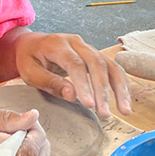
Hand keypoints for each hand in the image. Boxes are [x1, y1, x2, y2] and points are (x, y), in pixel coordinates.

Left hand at [14, 32, 131, 117]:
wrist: (31, 44)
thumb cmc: (29, 59)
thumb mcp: (30, 72)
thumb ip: (50, 83)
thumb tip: (71, 95)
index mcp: (56, 44)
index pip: (75, 64)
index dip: (84, 84)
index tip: (89, 105)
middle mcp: (75, 42)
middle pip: (96, 63)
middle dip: (103, 90)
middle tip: (105, 113)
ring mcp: (87, 46)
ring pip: (109, 64)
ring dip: (119, 88)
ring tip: (124, 110)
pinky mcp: (95, 54)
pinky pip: (112, 67)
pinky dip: (121, 83)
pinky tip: (125, 100)